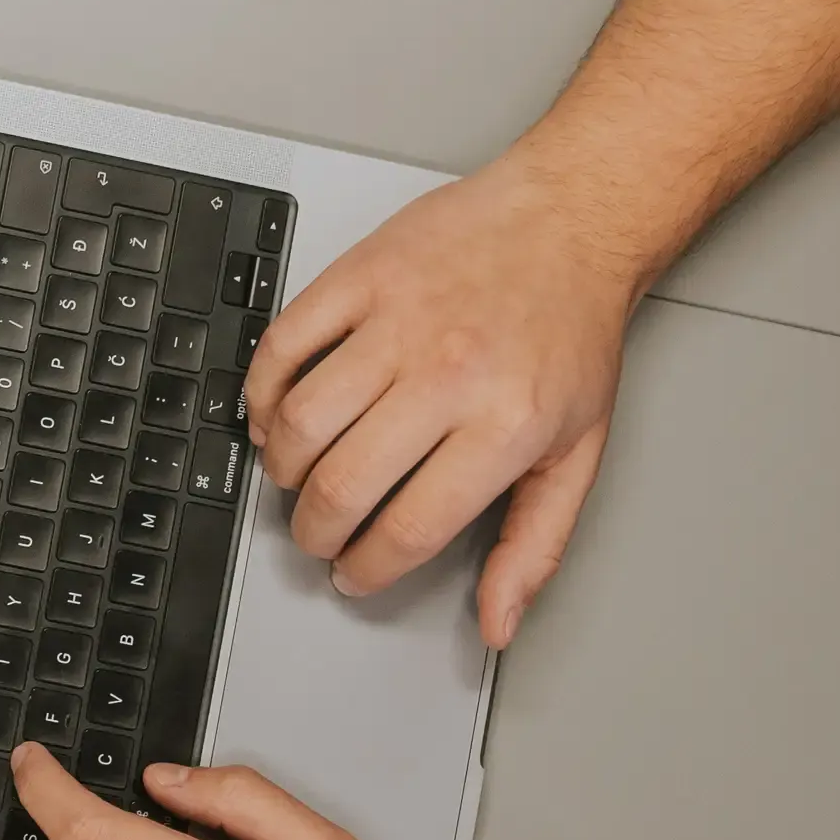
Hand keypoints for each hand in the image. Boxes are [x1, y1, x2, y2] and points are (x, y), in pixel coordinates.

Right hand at [240, 147, 650, 645]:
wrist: (570, 219)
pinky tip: (275, 412)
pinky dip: (261, 392)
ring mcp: (397, 320)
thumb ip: (536, 544)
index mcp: (504, 424)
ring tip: (297, 476)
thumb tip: (499, 620)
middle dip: (315, 532)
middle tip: (319, 535)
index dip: (368, 568)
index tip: (356, 572)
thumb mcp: (578, 450)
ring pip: (298, 421)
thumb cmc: (572, 331)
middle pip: (340, 484)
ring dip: (282, 467)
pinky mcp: (359, 278)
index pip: (407, 528)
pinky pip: (281, 346)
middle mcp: (446, 373)